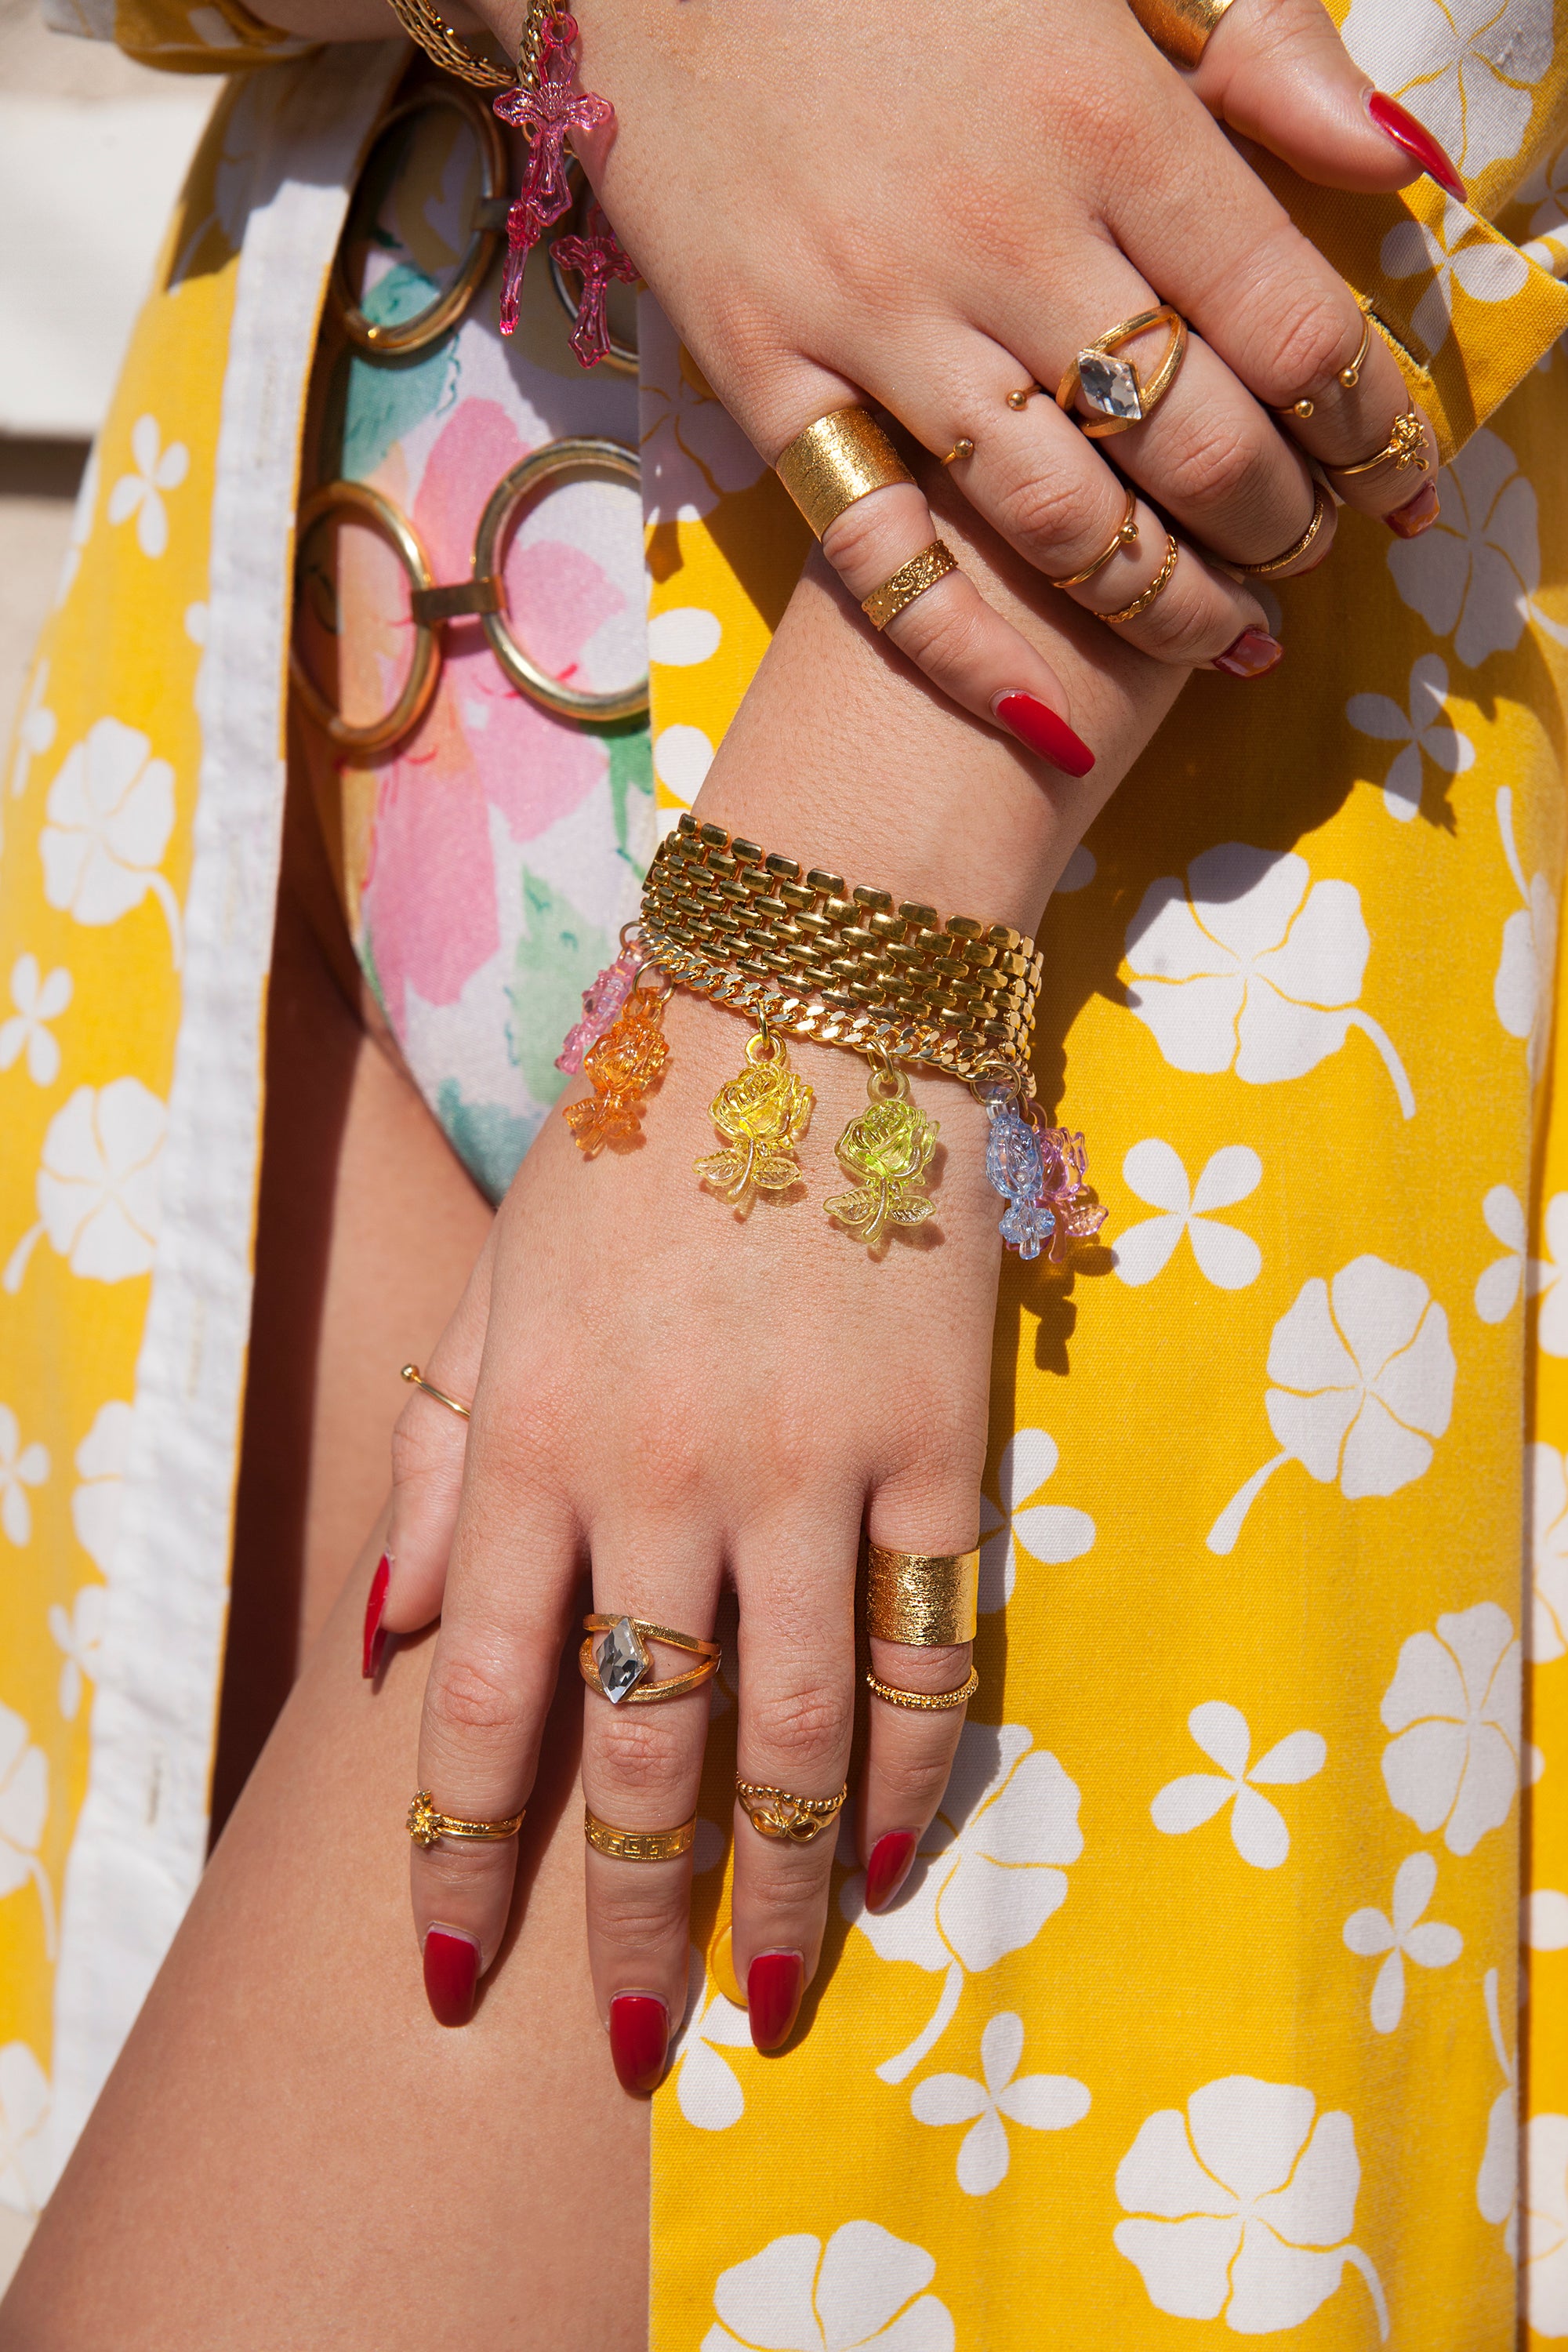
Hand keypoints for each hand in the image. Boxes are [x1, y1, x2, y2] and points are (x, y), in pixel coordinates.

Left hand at [374, 477, 1181, 2074]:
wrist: (809, 990)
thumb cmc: (629, 1129)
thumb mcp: (493, 1278)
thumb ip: (437, 1455)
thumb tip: (394, 1635)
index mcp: (536, 1443)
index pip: (489, 1702)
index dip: (469, 1855)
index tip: (458, 1973)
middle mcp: (666, 1483)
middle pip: (644, 1751)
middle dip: (629, 1916)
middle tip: (631, 2044)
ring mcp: (814, 1474)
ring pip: (795, 1732)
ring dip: (777, 1883)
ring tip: (773, 1991)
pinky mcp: (938, 1450)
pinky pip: (933, 1647)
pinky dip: (916, 1765)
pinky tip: (896, 1851)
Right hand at [456, 0, 1447, 762]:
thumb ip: (1262, 57)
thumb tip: (1399, 169)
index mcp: (1109, 121)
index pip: (1293, 326)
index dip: (1370, 427)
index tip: (1399, 478)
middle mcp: (1007, 237)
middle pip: (1197, 443)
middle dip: (1284, 526)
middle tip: (1309, 554)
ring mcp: (880, 321)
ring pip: (1065, 522)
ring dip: (1169, 601)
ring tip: (1225, 631)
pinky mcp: (769, 378)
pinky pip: (881, 559)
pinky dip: (968, 655)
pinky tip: (1043, 713)